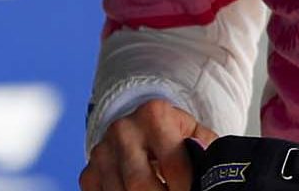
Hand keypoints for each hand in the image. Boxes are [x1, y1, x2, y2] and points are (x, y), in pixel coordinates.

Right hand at [79, 99, 217, 190]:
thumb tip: (208, 179)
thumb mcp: (195, 134)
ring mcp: (102, 151)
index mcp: (154, 114)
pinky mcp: (89, 172)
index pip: (173, 164)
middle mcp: (123, 130)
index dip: (186, 188)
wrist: (141, 127)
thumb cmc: (174, 134)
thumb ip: (203, 150)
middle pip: (140, 184)